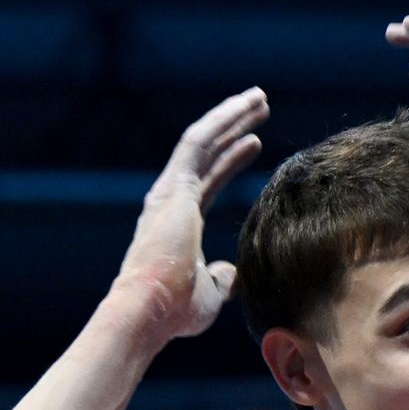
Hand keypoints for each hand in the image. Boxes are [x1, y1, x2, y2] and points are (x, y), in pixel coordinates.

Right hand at [113, 88, 268, 341]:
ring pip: (203, 140)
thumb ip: (222, 278)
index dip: (232, 159)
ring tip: (259, 97)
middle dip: (234, 126)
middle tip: (260, 105)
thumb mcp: (210, 293)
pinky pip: (197, 143)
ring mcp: (169, 191)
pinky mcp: (172, 187)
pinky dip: (220, 123)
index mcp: (179, 220)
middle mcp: (171, 199)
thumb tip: (232, 272)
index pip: (209, 179)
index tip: (254, 142)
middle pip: (207, 152)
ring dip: (231, 116)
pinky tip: (244, 110)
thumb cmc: (175, 311)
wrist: (148, 312)